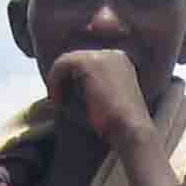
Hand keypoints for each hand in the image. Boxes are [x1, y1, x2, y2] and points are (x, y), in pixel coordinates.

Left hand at [44, 47, 159, 158]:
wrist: (131, 131)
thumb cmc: (119, 126)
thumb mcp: (105, 101)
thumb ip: (90, 88)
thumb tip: (63, 88)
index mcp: (121, 63)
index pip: (89, 63)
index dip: (73, 79)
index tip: (66, 98)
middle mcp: (114, 54)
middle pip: (78, 59)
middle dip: (64, 78)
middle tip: (58, 99)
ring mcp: (104, 55)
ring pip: (68, 60)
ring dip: (58, 80)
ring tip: (57, 100)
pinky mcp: (91, 62)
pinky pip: (63, 63)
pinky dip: (54, 80)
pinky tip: (56, 99)